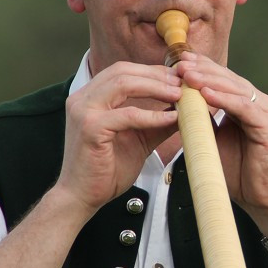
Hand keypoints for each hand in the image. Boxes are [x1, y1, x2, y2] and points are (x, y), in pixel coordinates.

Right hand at [53, 62, 180, 215]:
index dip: (152, 71)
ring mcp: (83, 110)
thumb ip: (157, 121)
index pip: (123, 71)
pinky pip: (127, 114)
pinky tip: (172, 117)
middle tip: (183, 82)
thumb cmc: (107, 169)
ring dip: (156, 87)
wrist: (82, 197)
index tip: (178, 77)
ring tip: (180, 94)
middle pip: (123, 71)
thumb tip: (185, 108)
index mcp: (90, 96)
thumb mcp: (139, 138)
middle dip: (156, 75)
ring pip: (124, 84)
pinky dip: (152, 115)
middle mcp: (83, 98)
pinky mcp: (90, 128)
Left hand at [172, 51, 267, 235]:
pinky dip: (224, 99)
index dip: (200, 69)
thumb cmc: (241, 173)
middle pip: (228, 78)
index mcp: (246, 104)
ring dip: (209, 80)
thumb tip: (178, 106)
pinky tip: (205, 94)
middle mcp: (258, 103)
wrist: (263, 199)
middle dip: (202, 69)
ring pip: (235, 88)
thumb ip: (202, 122)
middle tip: (178, 62)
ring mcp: (266, 111)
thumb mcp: (213, 141)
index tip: (176, 62)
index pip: (222, 79)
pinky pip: (243, 107)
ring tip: (186, 74)